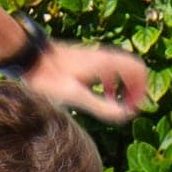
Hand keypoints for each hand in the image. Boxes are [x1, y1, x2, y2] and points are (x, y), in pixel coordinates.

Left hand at [22, 40, 153, 121]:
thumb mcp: (75, 96)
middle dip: (137, 88)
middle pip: (135, 68)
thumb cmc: (49, 78)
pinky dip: (115, 82)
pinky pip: (111, 68)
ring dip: (127, 86)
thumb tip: (124, 115)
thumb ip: (100, 106)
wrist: (29, 58)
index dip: (142, 90)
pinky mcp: (88, 59)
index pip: (139, 70)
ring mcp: (96, 56)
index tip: (132, 108)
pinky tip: (104, 95)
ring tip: (121, 105)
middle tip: (130, 108)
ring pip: (123, 68)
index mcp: (105, 63)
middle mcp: (104, 55)